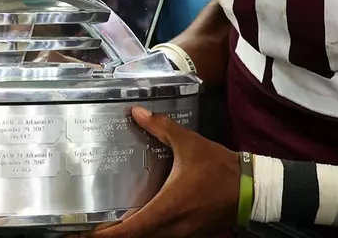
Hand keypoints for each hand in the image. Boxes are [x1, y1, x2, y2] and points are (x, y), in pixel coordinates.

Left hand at [87, 108, 239, 237]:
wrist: (252, 189)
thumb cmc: (220, 169)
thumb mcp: (189, 144)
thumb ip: (161, 128)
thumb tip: (137, 113)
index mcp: (168, 208)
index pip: (131, 230)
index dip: (106, 234)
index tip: (85, 232)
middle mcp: (172, 228)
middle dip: (112, 237)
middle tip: (86, 229)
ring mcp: (182, 235)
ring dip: (130, 236)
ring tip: (107, 227)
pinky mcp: (190, 234)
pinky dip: (146, 234)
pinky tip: (136, 223)